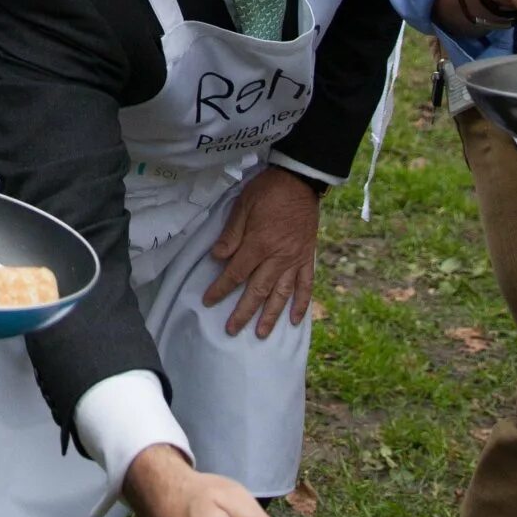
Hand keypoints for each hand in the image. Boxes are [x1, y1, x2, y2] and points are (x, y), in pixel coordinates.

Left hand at [203, 166, 320, 337]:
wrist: (300, 182)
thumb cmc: (267, 191)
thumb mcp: (243, 206)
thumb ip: (231, 234)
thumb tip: (217, 257)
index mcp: (259, 244)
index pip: (236, 273)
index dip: (221, 288)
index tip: (209, 301)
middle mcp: (278, 258)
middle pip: (258, 291)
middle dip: (243, 312)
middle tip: (232, 330)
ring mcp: (295, 260)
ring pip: (282, 294)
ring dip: (271, 316)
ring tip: (261, 333)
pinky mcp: (307, 258)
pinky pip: (306, 285)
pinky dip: (301, 304)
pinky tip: (295, 320)